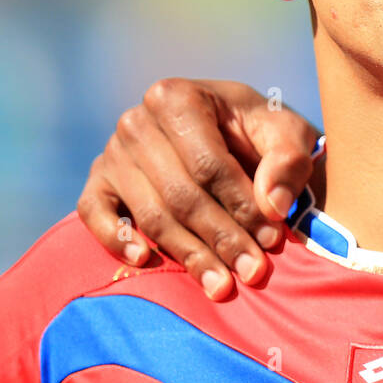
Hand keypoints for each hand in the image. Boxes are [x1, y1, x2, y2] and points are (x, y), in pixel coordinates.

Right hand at [77, 79, 318, 299]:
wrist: (229, 134)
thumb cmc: (258, 134)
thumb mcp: (288, 134)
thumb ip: (288, 161)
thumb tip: (272, 204)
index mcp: (179, 97)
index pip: (208, 164)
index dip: (242, 206)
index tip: (271, 238)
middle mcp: (137, 120)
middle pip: (180, 194)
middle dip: (221, 238)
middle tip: (252, 271)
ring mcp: (112, 151)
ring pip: (150, 214)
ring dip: (188, 254)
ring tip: (222, 285)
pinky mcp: (98, 181)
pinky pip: (94, 213)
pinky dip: (115, 238)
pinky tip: (145, 260)